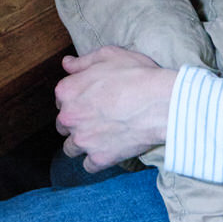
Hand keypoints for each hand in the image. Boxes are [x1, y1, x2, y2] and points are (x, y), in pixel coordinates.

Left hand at [55, 46, 175, 172]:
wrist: (162, 103)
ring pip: (71, 148)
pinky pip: (89, 166)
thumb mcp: (109, 56)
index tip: (90, 101)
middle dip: (76, 123)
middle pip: (63, 125)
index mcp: (67, 91)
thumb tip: (67, 63)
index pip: (61, 100)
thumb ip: (83, 61)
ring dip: (82, 144)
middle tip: (96, 120)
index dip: (76, 100)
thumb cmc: (137, 75)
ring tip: (100, 138)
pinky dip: (97, 161)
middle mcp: (69, 116)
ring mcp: (83, 139)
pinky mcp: (99, 158)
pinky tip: (109, 151)